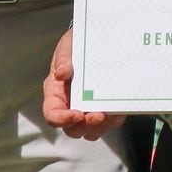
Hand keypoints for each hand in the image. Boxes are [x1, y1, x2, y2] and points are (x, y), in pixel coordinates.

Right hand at [43, 25, 127, 140]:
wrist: (97, 39)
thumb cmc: (76, 45)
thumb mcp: (68, 46)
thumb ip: (63, 58)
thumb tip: (61, 73)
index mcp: (55, 94)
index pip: (52, 115)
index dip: (62, 120)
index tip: (77, 114)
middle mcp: (70, 105)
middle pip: (72, 129)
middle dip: (85, 126)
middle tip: (98, 116)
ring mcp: (88, 109)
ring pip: (91, 131)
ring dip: (100, 127)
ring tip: (109, 113)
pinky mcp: (105, 108)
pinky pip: (110, 122)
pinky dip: (114, 119)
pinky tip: (119, 108)